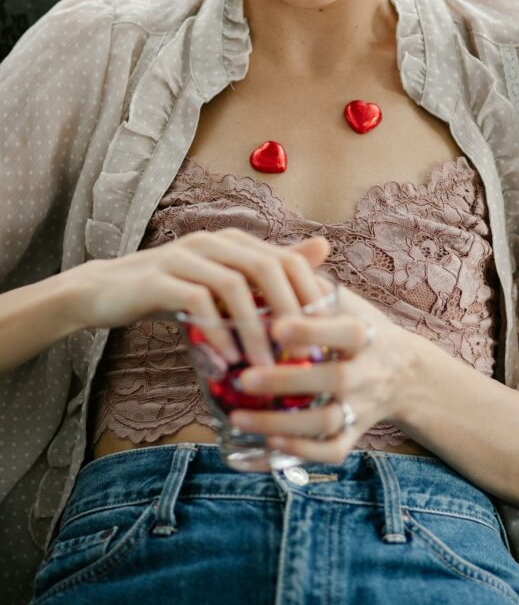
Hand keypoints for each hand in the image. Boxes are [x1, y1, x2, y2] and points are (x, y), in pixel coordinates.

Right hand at [68, 230, 331, 365]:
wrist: (105, 292)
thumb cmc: (172, 291)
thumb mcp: (221, 283)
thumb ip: (266, 273)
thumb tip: (324, 249)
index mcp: (233, 241)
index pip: (286, 259)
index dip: (308, 293)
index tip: (323, 334)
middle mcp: (213, 241)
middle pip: (266, 267)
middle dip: (289, 311)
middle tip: (301, 353)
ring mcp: (184, 256)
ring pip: (233, 286)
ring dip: (254, 329)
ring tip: (266, 366)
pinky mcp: (158, 279)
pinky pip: (196, 302)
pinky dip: (217, 331)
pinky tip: (227, 360)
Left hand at [228, 281, 415, 463]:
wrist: (404, 371)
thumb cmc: (358, 326)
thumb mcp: (345, 301)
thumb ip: (308, 284)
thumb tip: (260, 262)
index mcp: (365, 333)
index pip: (345, 332)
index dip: (313, 330)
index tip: (276, 325)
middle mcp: (367, 372)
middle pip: (333, 380)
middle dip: (287, 381)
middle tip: (242, 378)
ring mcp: (362, 407)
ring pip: (327, 422)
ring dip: (282, 423)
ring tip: (237, 418)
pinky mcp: (355, 434)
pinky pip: (331, 451)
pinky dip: (300, 451)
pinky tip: (266, 444)